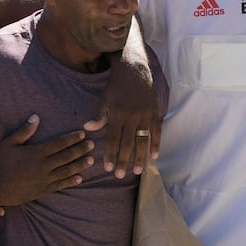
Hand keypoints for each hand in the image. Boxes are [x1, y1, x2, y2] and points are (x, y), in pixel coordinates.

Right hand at [0, 114, 93, 205]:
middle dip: (80, 150)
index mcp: (36, 153)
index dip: (72, 138)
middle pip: (66, 156)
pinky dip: (70, 181)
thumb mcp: (8, 143)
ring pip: (66, 171)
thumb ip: (24, 131)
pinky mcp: (42, 190)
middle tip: (92, 145)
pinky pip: (60, 185)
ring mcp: (44, 179)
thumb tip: (36, 117)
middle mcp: (43, 166)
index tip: (82, 134)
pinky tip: (79, 179)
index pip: (59, 143)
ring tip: (90, 160)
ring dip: (79, 165)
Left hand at [84, 60, 160, 178]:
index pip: (113, 139)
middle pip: (128, 143)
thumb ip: (99, 116)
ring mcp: (145, 115)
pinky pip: (157, 131)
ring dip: (140, 157)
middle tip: (120, 175)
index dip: (110, 154)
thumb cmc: (116, 86)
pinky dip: (156, 144)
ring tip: (138, 171)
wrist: (134, 69)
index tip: (107, 168)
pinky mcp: (155, 112)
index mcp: (117, 114)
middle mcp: (132, 116)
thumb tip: (88, 129)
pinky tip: (154, 157)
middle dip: (124, 161)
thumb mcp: (104, 100)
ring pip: (143, 140)